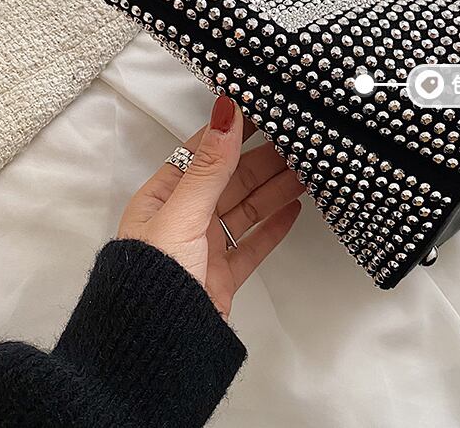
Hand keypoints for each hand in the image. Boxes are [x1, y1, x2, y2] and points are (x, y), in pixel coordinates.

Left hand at [117, 95, 303, 317]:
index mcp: (163, 198)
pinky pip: (252, 244)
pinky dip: (273, 227)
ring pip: (245, 211)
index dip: (230, 132)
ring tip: (306, 169)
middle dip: (262, 160)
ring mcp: (203, 248)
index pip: (202, 153)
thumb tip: (226, 113)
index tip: (260, 109)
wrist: (153, 350)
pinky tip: (294, 209)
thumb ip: (210, 167)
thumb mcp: (182, 213)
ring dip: (274, 190)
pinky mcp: (221, 276)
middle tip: (296, 141)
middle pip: (230, 181)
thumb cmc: (154, 276)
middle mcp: (183, 219)